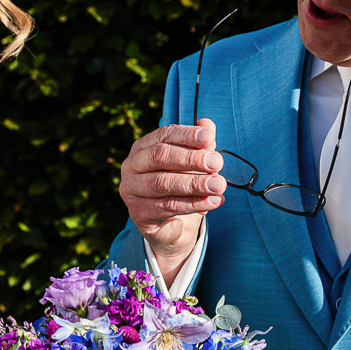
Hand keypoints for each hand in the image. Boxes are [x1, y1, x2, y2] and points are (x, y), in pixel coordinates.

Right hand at [118, 120, 224, 268]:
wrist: (171, 225)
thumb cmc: (180, 186)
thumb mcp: (194, 164)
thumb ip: (200, 145)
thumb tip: (207, 124)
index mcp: (144, 146)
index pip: (164, 134)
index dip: (187, 135)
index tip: (209, 138)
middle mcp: (132, 165)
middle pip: (160, 156)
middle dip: (191, 159)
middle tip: (217, 162)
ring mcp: (132, 190)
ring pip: (163, 183)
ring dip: (195, 183)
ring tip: (219, 185)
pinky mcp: (139, 213)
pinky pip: (168, 206)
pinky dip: (194, 203)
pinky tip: (213, 201)